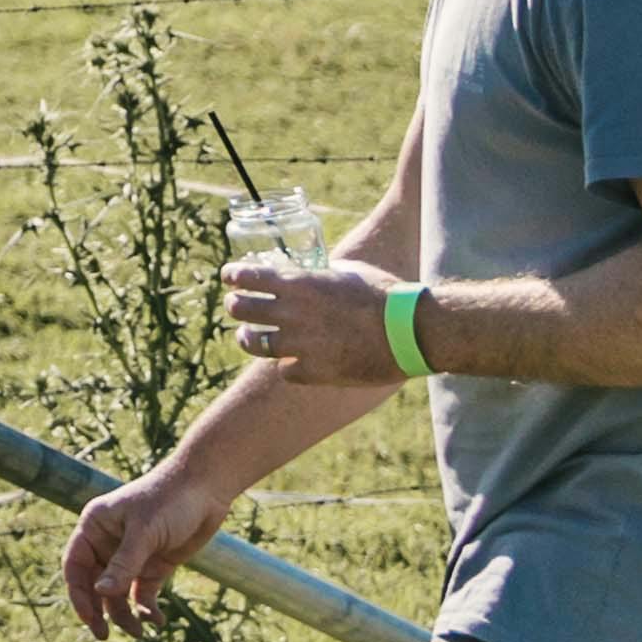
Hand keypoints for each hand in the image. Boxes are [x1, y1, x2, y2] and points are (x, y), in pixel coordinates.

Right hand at [60, 464, 220, 633]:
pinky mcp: (155, 564)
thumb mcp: (144, 532)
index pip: (75, 565)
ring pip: (118, 593)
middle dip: (99, 610)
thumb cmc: (168, 500)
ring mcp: (131, 555)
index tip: (89, 619)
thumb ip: (123, 564)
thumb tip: (101, 594)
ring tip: (140, 633)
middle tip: (103, 635)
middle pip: (94, 583)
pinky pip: (143, 592)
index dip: (78, 593)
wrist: (205, 489)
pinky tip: (158, 620)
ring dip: (125, 614)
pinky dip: (147, 609)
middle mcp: (108, 542)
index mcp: (94, 527)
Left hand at [228, 255, 403, 383]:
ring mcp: (301, 344)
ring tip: (247, 336)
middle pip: (241, 309)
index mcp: (299, 283)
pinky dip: (286, 366)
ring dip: (248, 338)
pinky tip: (290, 364)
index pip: (247, 276)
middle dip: (235, 306)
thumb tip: (314, 271)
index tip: (229, 277)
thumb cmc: (386, 295)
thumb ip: (323, 273)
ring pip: (253, 343)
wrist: (411, 330)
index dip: (233, 276)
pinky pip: (285, 371)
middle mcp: (292, 313)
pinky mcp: (316, 371)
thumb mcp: (349, 272)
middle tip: (237, 306)